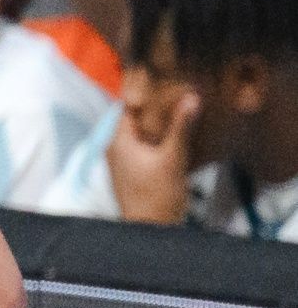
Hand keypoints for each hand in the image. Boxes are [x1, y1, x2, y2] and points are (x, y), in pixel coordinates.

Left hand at [108, 90, 197, 224]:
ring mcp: (124, 160)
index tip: (163, 77)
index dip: (144, 90)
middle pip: (135, 117)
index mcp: (118, 141)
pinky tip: (177, 132)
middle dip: (155, 104)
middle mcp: (116, 148)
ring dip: (158, 120)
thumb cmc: (156, 198)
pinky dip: (159, 136)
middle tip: (177, 88)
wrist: (149, 230)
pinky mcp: (134, 170)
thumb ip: (181, 127)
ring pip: (141, 131)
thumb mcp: (172, 159)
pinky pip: (145, 145)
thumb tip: (191, 98)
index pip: (127, 105)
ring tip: (180, 105)